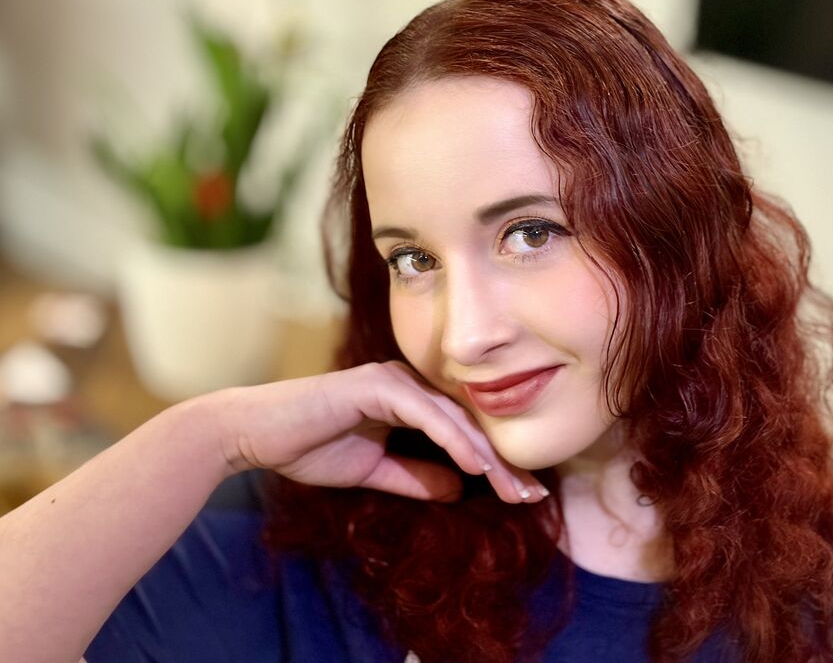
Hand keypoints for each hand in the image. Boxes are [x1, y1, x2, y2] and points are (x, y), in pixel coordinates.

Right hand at [214, 361, 547, 504]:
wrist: (254, 434)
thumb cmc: (307, 446)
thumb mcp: (372, 471)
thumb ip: (415, 477)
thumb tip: (460, 489)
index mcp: (410, 401)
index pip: (463, 432)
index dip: (495, 463)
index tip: (524, 495)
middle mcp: (409, 384)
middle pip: (469, 423)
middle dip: (503, 462)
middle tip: (533, 496)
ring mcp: (394, 381)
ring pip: (455, 419)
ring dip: (487, 455)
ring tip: (515, 488)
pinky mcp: (379, 385)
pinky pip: (427, 415)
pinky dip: (454, 440)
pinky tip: (477, 465)